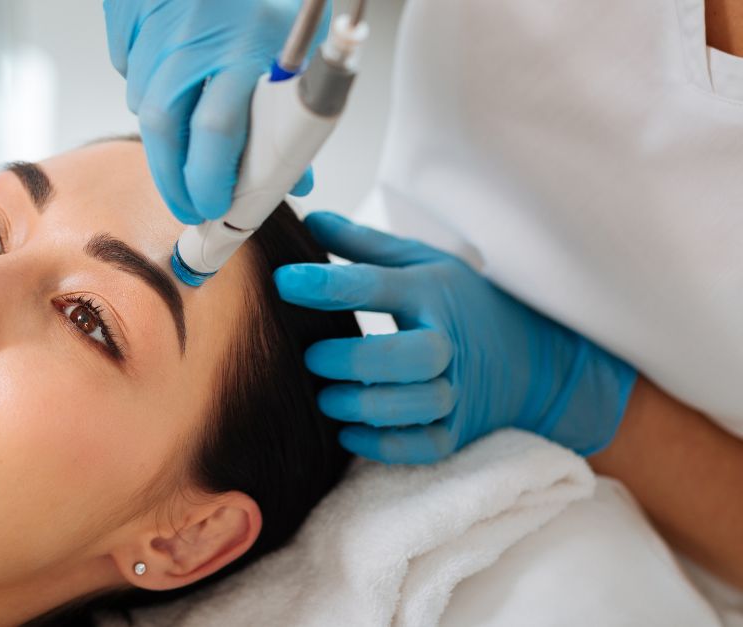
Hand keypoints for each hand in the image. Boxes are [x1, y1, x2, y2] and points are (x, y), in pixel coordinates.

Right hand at [103, 0, 321, 222]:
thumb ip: (293, 109)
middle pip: (164, 131)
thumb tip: (295, 176)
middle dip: (174, 179)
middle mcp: (193, 41)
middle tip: (189, 205)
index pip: (217, 135)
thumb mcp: (298, 42)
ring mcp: (155, 29)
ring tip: (185, 148)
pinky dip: (147, 83)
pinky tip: (170, 77)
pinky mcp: (127, 16)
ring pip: (143, 103)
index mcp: (245, 48)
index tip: (215, 208)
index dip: (210, 182)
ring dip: (164, 134)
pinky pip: (129, 67)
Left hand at [273, 211, 637, 463]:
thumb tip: (309, 216)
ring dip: (366, 405)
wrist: (528, 358)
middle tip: (312, 356)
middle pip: (413, 356)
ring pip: (419, 405)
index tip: (284, 280)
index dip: (328, 284)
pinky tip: (349, 432)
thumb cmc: (457, 302)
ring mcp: (457, 391)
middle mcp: (448, 343)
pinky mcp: (456, 432)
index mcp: (431, 293)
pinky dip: (384, 445)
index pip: (378, 285)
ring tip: (326, 397)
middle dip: (357, 359)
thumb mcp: (418, 262)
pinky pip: (424, 446)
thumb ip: (361, 245)